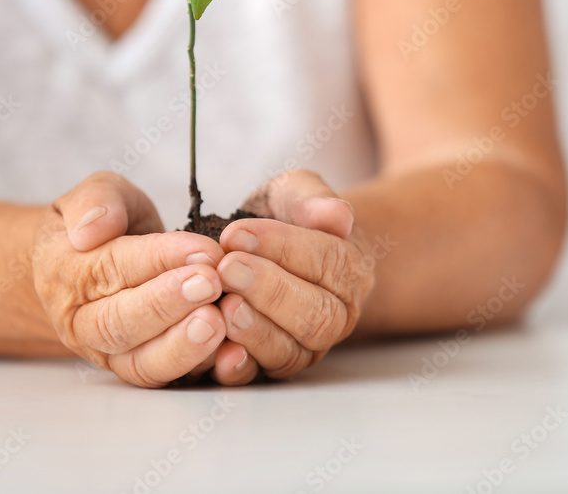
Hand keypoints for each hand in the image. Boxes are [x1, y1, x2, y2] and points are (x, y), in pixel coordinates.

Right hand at [31, 172, 227, 387]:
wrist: (95, 265)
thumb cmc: (106, 225)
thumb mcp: (96, 195)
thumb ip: (96, 202)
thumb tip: (94, 228)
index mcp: (67, 274)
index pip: (113, 268)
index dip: (159, 259)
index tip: (203, 250)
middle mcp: (83, 323)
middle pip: (121, 324)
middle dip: (169, 304)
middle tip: (212, 285)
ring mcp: (113, 354)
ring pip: (143, 362)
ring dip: (184, 345)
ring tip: (219, 322)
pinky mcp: (145, 369)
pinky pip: (171, 379)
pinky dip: (202, 369)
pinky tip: (234, 352)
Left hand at [208, 170, 375, 384]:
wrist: (275, 253)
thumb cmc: (286, 220)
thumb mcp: (295, 193)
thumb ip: (312, 198)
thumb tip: (337, 214)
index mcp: (350, 269)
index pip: (326, 260)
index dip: (283, 248)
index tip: (236, 233)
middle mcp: (338, 314)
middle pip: (316, 313)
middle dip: (269, 290)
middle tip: (227, 269)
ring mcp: (309, 346)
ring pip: (293, 349)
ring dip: (256, 329)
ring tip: (223, 305)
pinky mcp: (275, 366)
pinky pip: (263, 375)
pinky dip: (241, 366)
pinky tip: (217, 349)